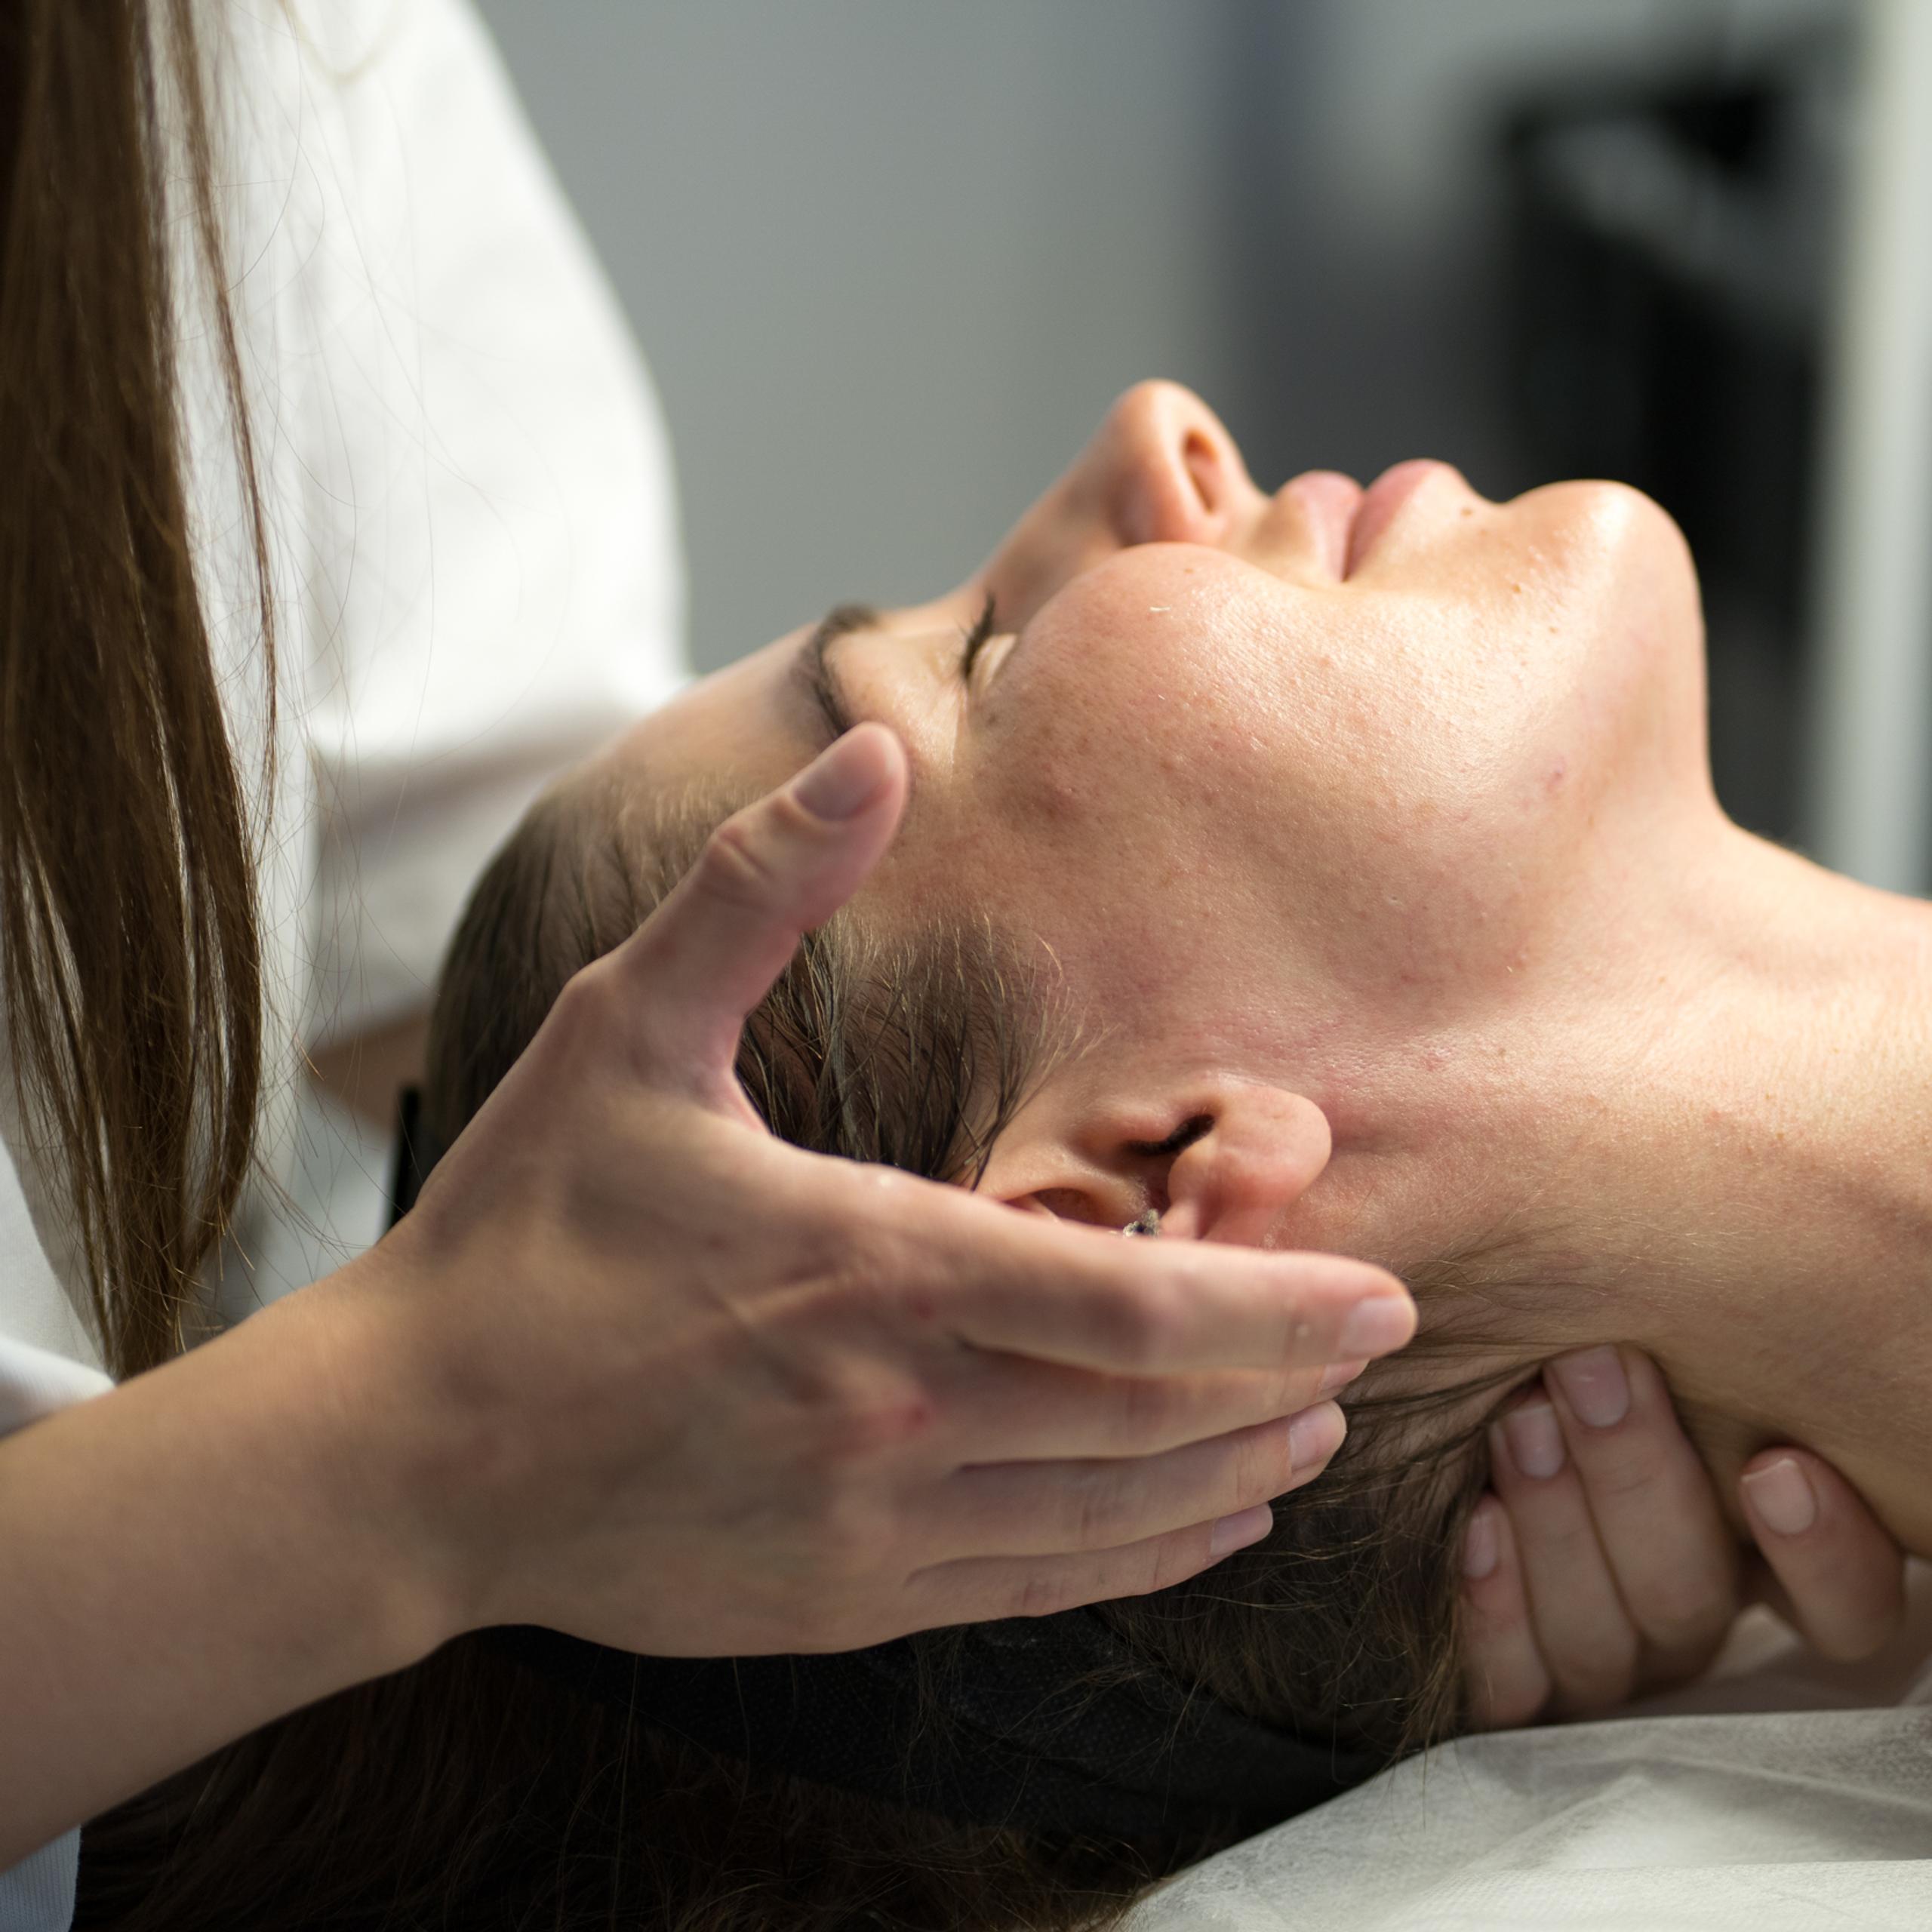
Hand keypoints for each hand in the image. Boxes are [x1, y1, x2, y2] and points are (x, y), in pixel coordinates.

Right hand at [343, 725, 1415, 1659]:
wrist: (405, 1453)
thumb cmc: (521, 1229)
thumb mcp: (623, 1029)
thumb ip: (759, 888)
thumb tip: (873, 751)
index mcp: (863, 1268)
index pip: (1126, 1308)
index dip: (1273, 1309)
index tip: (1380, 1295)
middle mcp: (892, 1416)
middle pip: (1149, 1420)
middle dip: (1281, 1384)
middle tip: (1372, 1346)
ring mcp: (871, 1528)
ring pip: (1110, 1519)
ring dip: (1233, 1474)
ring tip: (1312, 1435)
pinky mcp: (842, 1602)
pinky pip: (1035, 1588)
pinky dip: (1143, 1557)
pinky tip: (1202, 1525)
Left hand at [1461, 1345, 1906, 1724]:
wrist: (1435, 1403)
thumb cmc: (1572, 1345)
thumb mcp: (1651, 1344)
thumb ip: (1681, 1346)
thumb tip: (1763, 1311)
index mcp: (1760, 1560)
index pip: (1844, 1610)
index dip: (1821, 1553)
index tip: (1777, 1464)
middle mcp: (1685, 1618)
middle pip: (1691, 1601)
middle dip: (1640, 1478)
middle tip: (1591, 1365)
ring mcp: (1598, 1661)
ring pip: (1602, 1645)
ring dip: (1558, 1524)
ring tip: (1519, 1418)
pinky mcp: (1510, 1682)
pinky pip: (1512, 1685)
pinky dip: (1494, 1605)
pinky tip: (1475, 1521)